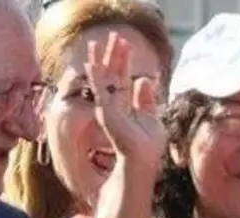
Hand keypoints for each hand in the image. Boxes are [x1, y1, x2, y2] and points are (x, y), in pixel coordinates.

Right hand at [84, 33, 165, 168]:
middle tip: (115, 35)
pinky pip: (99, 90)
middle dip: (113, 55)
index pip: (122, 78)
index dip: (123, 60)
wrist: (141, 161)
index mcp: (124, 105)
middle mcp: (113, 105)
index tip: (125, 43)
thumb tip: (145, 79)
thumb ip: (146, 99)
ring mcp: (108, 108)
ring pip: (103, 79)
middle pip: (112, 75)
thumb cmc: (147, 145)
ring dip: (100, 60)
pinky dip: (95, 76)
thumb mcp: (150, 117)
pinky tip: (90, 63)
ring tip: (94, 43)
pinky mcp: (106, 113)